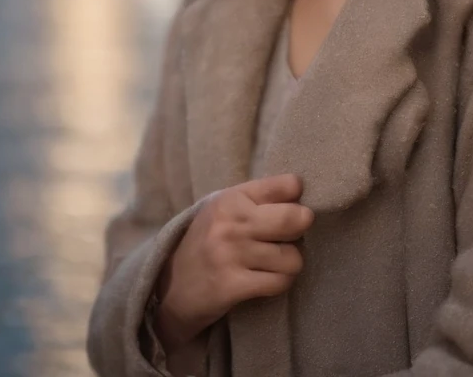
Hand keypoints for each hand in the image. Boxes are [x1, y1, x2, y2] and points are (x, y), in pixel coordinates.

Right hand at [153, 172, 313, 350]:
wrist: (170, 285)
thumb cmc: (208, 239)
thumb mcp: (225, 208)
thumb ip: (259, 197)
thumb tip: (301, 192)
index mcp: (231, 197)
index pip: (288, 185)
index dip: (297, 198)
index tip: (291, 206)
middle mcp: (230, 222)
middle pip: (295, 219)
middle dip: (302, 229)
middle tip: (292, 235)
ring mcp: (230, 255)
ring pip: (292, 257)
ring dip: (291, 261)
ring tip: (277, 260)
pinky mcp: (231, 286)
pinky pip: (279, 282)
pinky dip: (281, 281)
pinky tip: (269, 278)